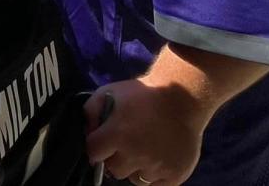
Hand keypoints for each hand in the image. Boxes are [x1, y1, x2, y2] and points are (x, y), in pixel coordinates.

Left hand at [84, 79, 207, 185]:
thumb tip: (87, 132)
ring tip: (143, 150)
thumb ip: (90, 112)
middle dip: (115, 158)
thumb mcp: (109, 93)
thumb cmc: (143, 94)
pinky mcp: (174, 175)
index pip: (93, 154)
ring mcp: (156, 167)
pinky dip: (154, 175)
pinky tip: (156, 158)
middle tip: (126, 145)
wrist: (182, 97)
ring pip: (135, 179)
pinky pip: (155, 185)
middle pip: (113, 170)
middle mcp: (135, 154)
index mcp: (116, 135)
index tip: (103, 142)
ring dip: (135, 168)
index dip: (96, 147)